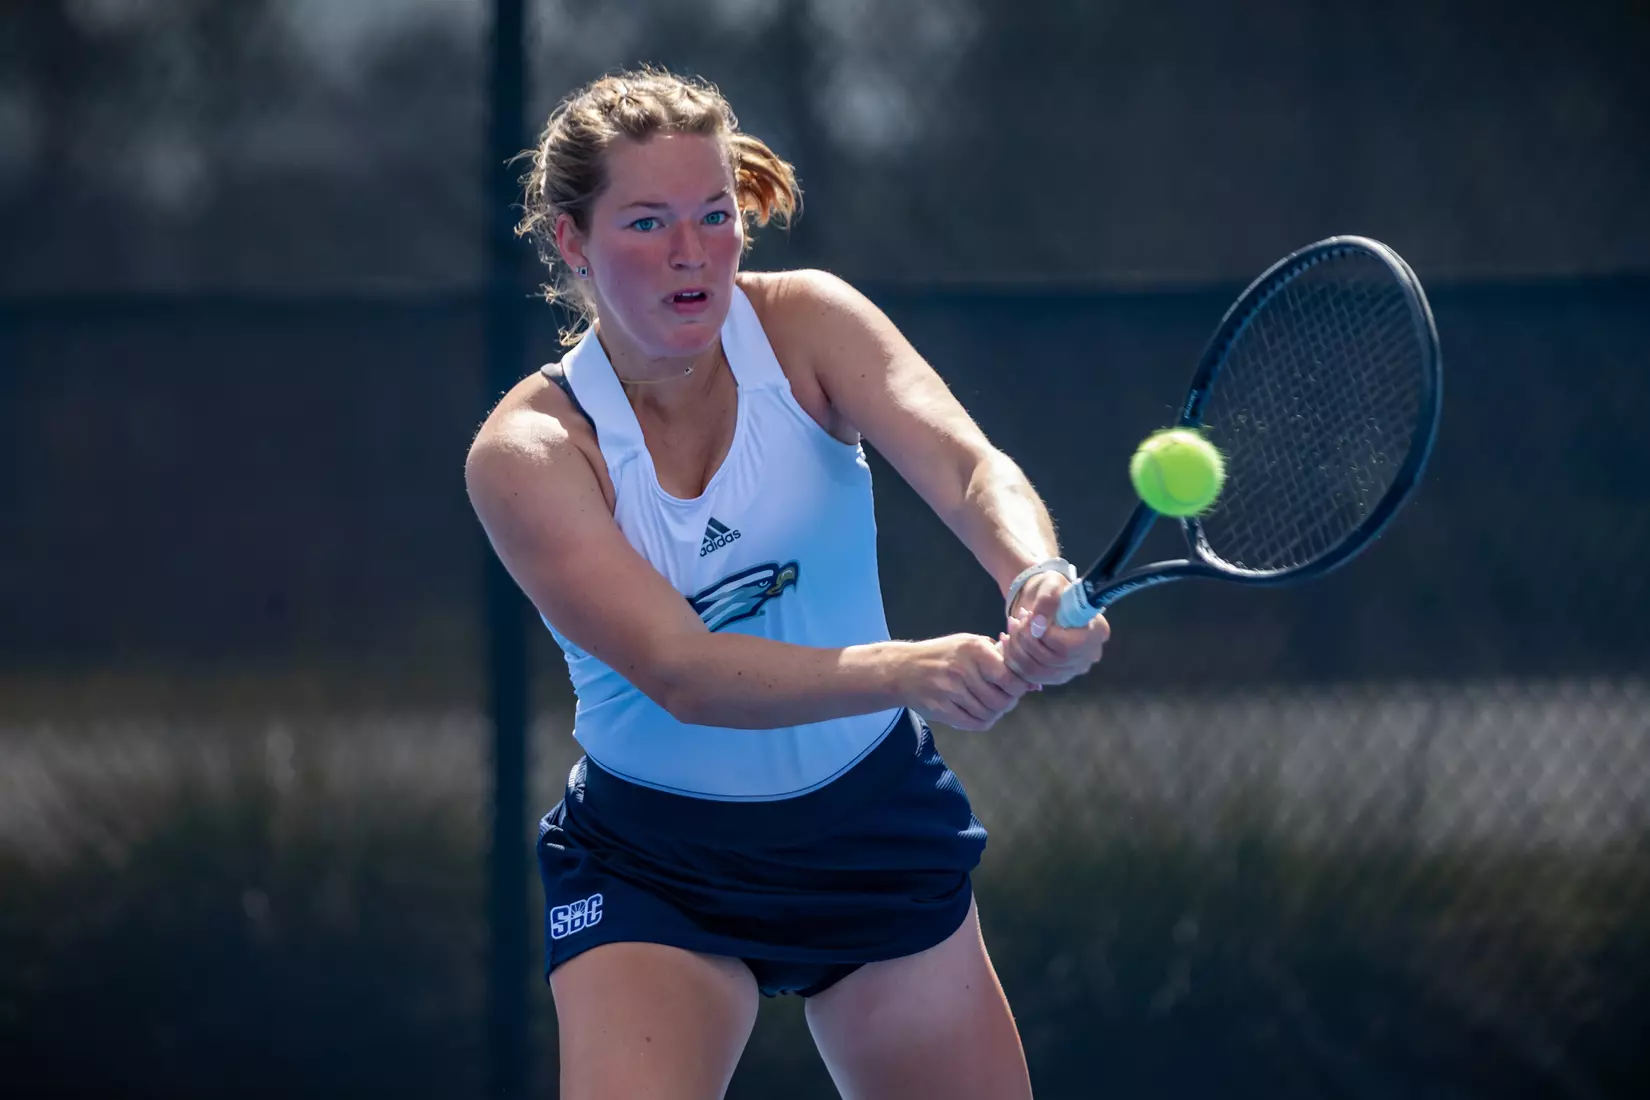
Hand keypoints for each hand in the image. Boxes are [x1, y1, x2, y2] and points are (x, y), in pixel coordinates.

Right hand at [898, 634, 1036, 730]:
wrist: (903, 669)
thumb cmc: (944, 655)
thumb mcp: (971, 644)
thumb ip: (1001, 659)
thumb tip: (1034, 684)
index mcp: (974, 650)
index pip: (1009, 677)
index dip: (1019, 688)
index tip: (1016, 687)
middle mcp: (962, 669)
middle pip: (1001, 701)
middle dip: (1007, 703)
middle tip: (1003, 698)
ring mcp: (950, 691)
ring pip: (989, 714)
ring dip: (993, 713)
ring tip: (988, 704)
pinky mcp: (941, 709)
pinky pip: (973, 723)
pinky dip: (981, 721)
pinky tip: (977, 712)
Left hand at [999, 570, 1109, 686]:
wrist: (1046, 601)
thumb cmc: (1054, 590)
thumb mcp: (1052, 583)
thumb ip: (1047, 599)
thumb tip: (1037, 621)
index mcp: (1097, 632)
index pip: (1066, 647)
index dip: (1042, 635)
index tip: (1029, 616)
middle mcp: (1088, 657)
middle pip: (1050, 662)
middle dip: (1025, 639)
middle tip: (1016, 620)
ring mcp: (1071, 670)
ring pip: (1035, 671)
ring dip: (1015, 648)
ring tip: (1012, 627)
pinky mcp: (1053, 677)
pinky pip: (1027, 677)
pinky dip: (1012, 658)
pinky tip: (1008, 640)